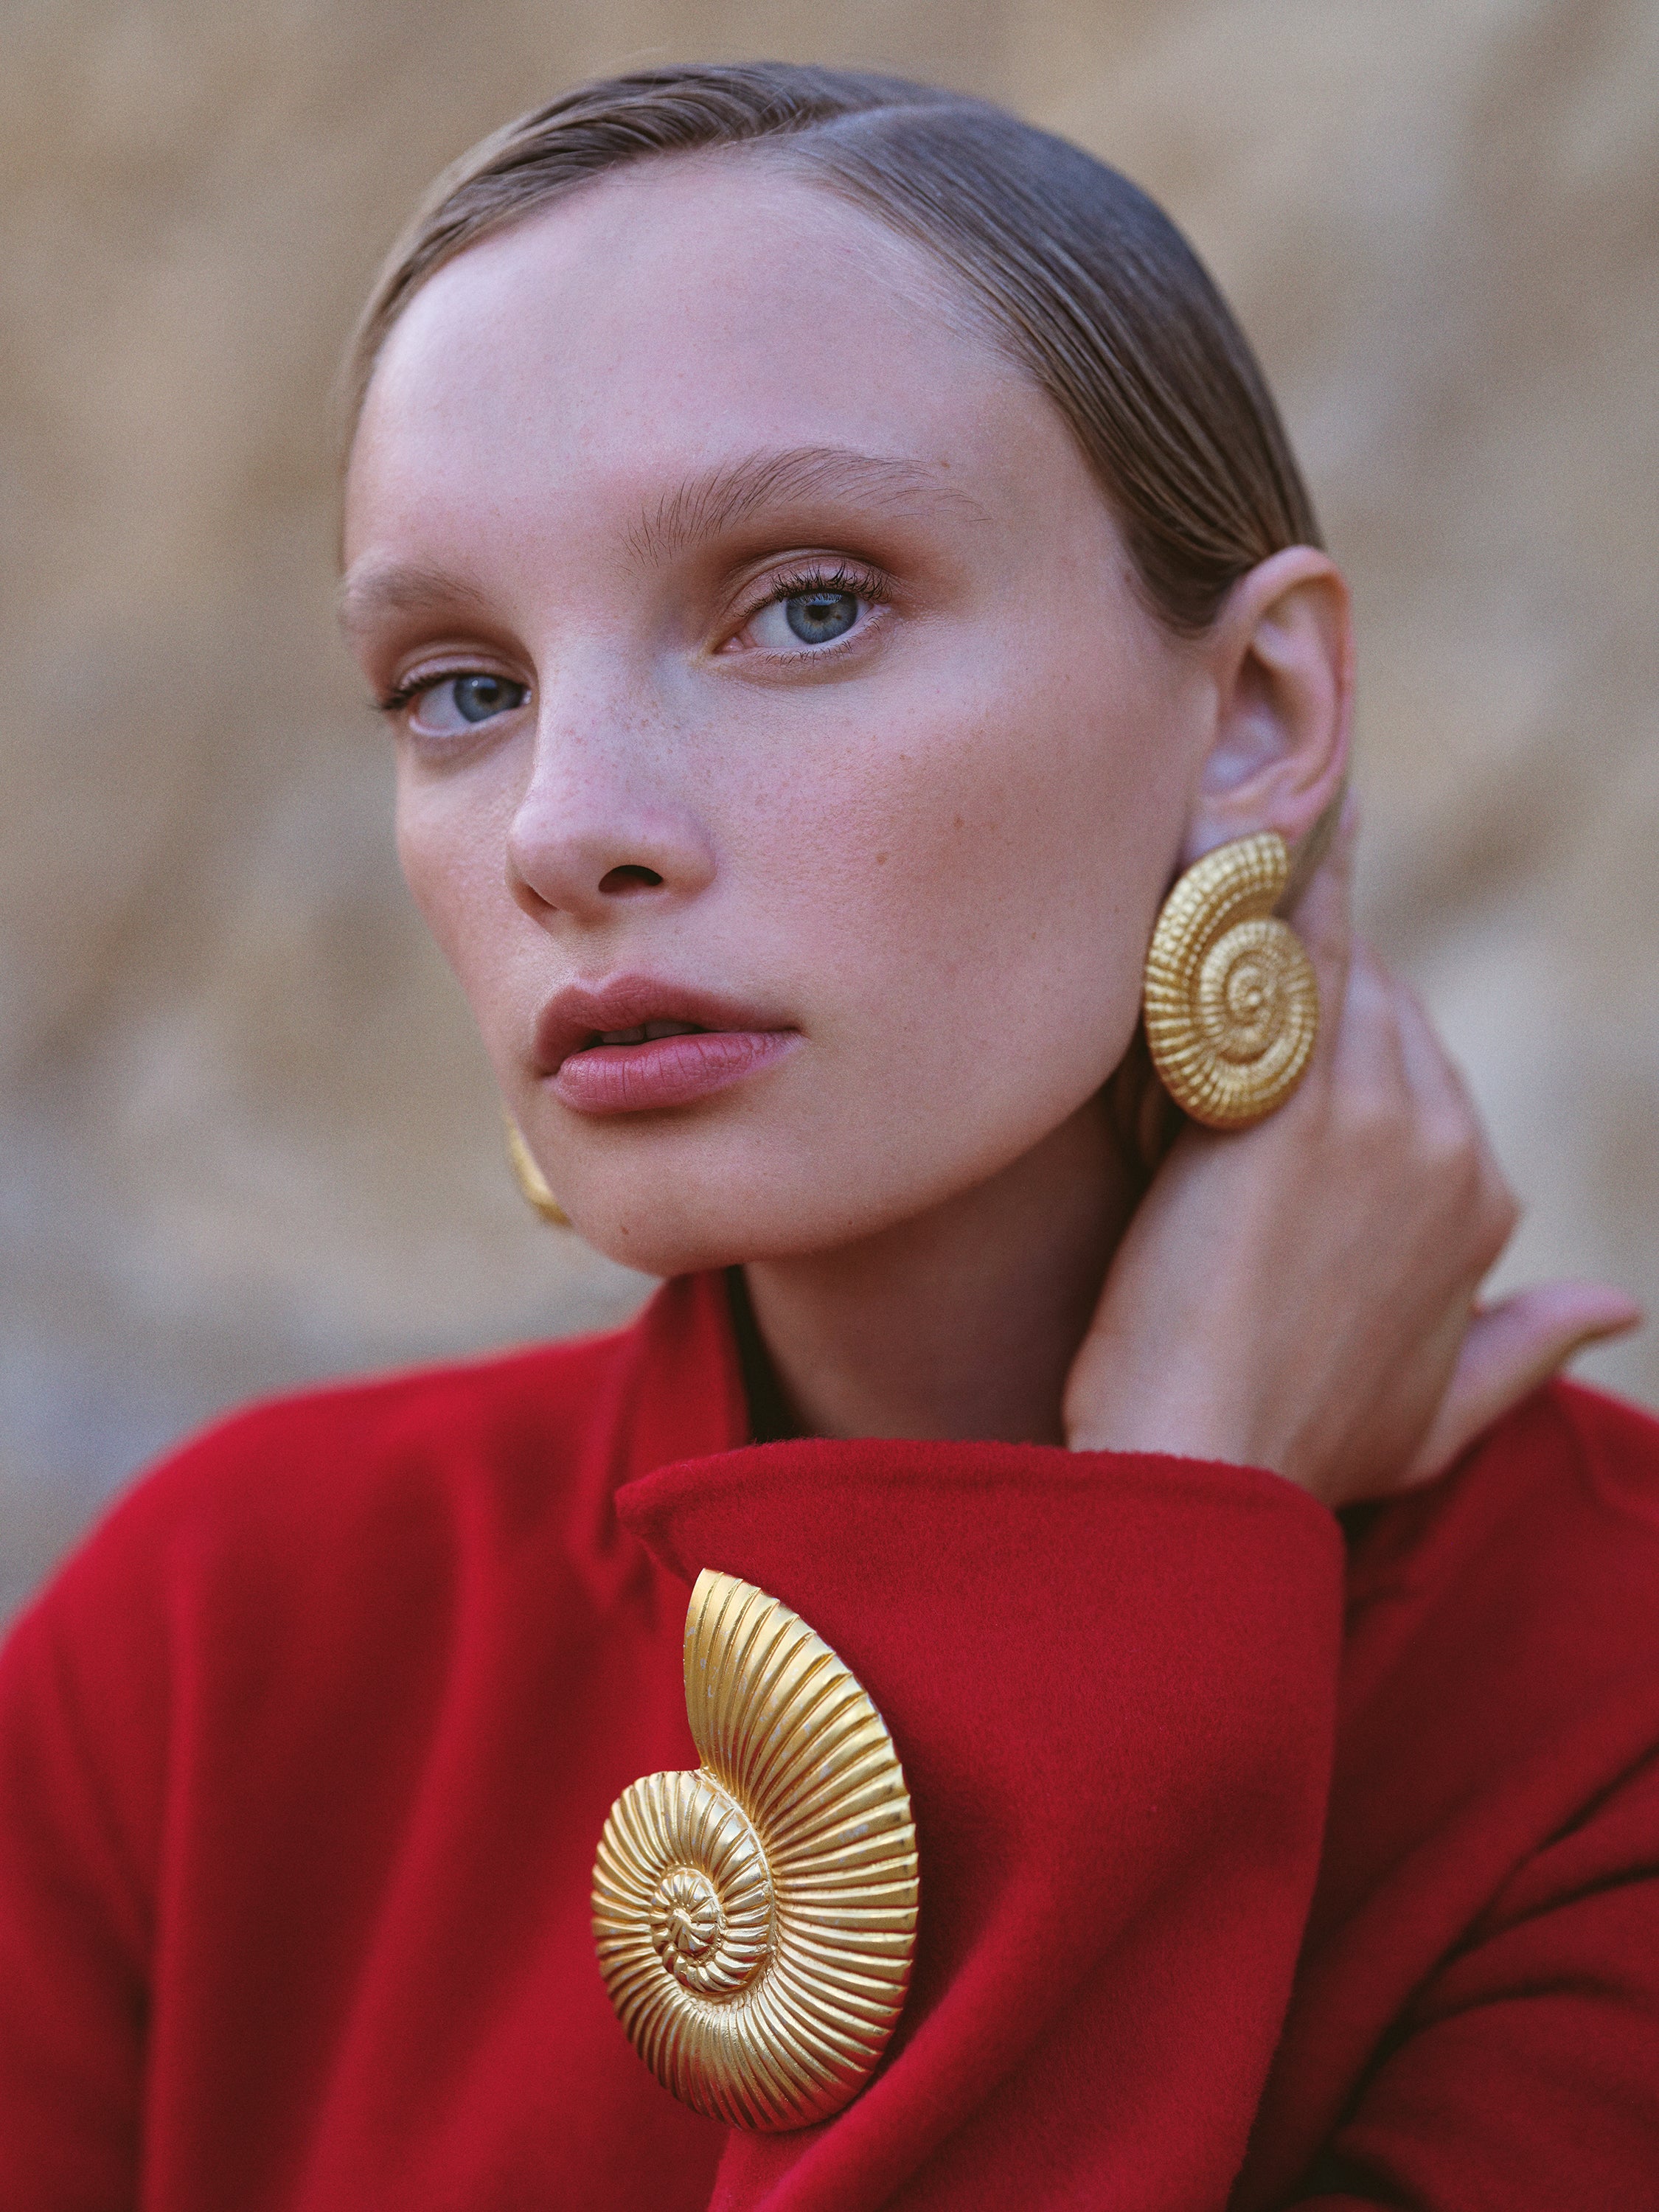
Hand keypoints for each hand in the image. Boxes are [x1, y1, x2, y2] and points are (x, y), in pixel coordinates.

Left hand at [1063, 808, 1639, 1507]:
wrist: (1204, 1467)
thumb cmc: (1297, 1451)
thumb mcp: (1439, 1416)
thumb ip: (1528, 1349)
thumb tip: (1620, 1310)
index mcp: (1481, 1207)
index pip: (1425, 1065)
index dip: (1350, 1035)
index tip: (1285, 1013)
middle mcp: (1446, 1145)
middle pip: (1384, 1009)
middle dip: (1313, 979)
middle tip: (1228, 934)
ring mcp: (1377, 1115)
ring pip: (1338, 978)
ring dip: (1284, 930)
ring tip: (1230, 857)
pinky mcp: (1291, 1099)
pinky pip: (1287, 965)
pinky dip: (1271, 898)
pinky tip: (1247, 839)